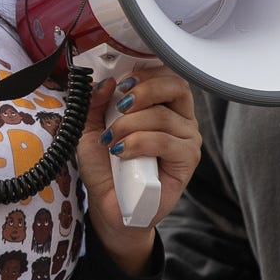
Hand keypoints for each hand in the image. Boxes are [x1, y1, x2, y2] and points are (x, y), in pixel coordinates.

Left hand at [76, 70, 199, 272]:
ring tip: (112, 141)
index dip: (145, 74)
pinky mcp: (187, 161)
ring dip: (129, 125)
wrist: (111, 206)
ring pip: (162, 117)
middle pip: (176, 87)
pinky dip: (139, 143)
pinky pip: (167, 142)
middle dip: (144, 91)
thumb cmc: (107, 167)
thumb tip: (105, 83)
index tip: (121, 83)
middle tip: (120, 107)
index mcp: (163, 106)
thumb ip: (95, 104)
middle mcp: (181, 119)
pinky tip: (122, 153)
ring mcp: (187, 140)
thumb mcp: (91, 129)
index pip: (168, 75)